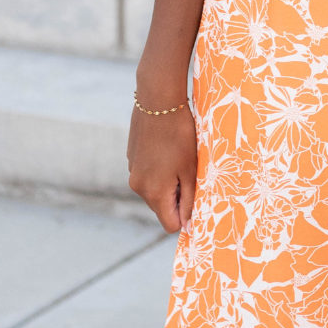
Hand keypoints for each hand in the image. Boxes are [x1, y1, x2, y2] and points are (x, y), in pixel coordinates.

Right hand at [126, 96, 196, 233]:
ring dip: (168, 183)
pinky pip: (148, 175)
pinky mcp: (131, 159)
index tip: (196, 199)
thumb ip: (188, 201)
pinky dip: (159, 170)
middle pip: (161, 208)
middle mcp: (138, 187)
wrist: (158, 101)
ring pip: (154, 191)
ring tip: (179, 159)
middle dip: (176, 198)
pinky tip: (168, 150)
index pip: (169, 224)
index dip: (184, 216)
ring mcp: (132, 171)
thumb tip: (186, 226)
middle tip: (190, 174)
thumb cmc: (180, 136)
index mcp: (154, 193)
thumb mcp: (190, 170)